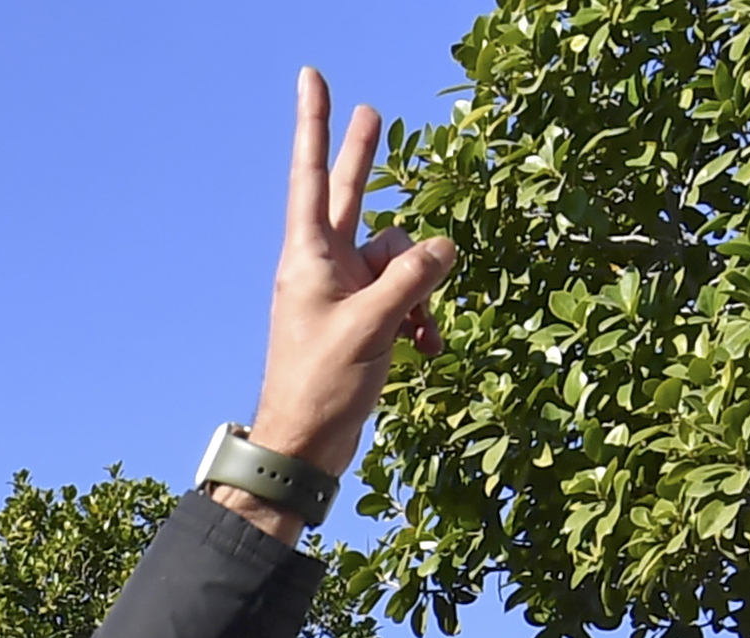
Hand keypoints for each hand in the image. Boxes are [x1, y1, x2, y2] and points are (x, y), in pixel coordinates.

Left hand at [238, 70, 457, 510]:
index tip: (311, 77)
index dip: (315, 124)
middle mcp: (324, 265)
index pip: (313, 174)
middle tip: (370, 112)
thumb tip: (444, 247)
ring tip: (419, 333)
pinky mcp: (362, 319)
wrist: (305, 447)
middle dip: (365, 158)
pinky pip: (404, 297)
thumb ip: (412, 279)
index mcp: (310, 255)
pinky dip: (420, 318)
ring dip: (421, 291)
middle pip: (352, 196)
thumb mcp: (373, 325)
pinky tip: (425, 349)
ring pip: (398, 260)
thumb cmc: (323, 385)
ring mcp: (344, 292)